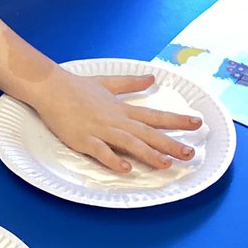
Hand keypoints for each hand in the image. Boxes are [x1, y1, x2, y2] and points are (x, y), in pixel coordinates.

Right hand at [34, 70, 202, 173]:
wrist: (50, 87)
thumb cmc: (76, 86)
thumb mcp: (107, 82)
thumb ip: (130, 83)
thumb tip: (151, 78)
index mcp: (121, 108)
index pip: (154, 116)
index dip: (176, 120)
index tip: (197, 124)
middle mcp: (115, 120)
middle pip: (147, 133)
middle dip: (170, 144)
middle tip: (190, 153)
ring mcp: (99, 129)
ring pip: (128, 143)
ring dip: (148, 154)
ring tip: (166, 164)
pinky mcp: (84, 139)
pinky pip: (101, 152)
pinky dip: (113, 160)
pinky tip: (126, 169)